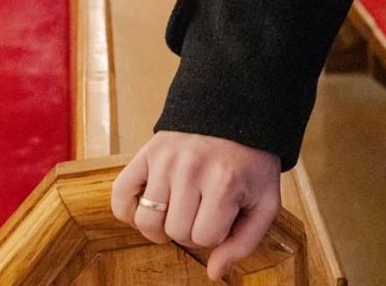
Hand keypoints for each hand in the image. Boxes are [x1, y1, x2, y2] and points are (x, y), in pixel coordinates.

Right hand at [111, 130, 281, 280]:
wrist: (239, 116)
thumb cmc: (252, 164)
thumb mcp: (265, 201)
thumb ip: (245, 242)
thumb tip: (214, 272)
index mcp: (224, 182)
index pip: (203, 238)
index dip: (215, 233)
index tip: (224, 213)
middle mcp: (191, 169)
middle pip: (175, 232)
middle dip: (191, 228)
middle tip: (204, 208)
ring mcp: (166, 160)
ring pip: (147, 221)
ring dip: (162, 224)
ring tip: (179, 209)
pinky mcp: (147, 152)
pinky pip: (120, 195)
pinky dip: (127, 210)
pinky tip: (149, 207)